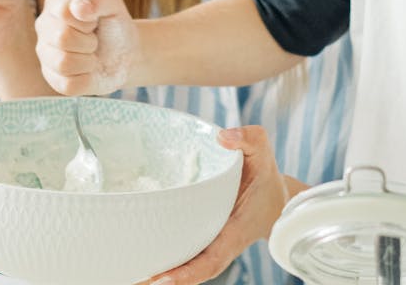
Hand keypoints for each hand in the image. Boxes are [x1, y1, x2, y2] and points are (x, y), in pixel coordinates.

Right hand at [35, 0, 138, 95]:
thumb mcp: (114, 4)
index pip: (63, 12)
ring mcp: (45, 54)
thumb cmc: (114, 25)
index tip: (95, 21)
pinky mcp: (53, 79)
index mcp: (55, 3)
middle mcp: (44, 27)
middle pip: (62, 38)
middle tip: (94, 40)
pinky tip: (88, 70)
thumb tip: (78, 8)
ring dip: (88, 61)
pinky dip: (88, 79)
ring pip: (63, 63)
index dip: (88, 20)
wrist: (125, 54)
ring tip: (91, 54)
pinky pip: (69, 85)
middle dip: (89, 41)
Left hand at [148, 126, 288, 284]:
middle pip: (193, 271)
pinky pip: (184, 255)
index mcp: (236, 230)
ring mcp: (212, 245)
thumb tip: (223, 136)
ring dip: (160, 275)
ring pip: (187, 268)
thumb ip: (249, 138)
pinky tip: (139, 263)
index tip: (162, 279)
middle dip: (165, 280)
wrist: (276, 201)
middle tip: (134, 280)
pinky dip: (164, 262)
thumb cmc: (266, 177)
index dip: (188, 272)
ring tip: (128, 277)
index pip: (212, 259)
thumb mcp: (263, 152)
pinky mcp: (204, 240)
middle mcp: (222, 244)